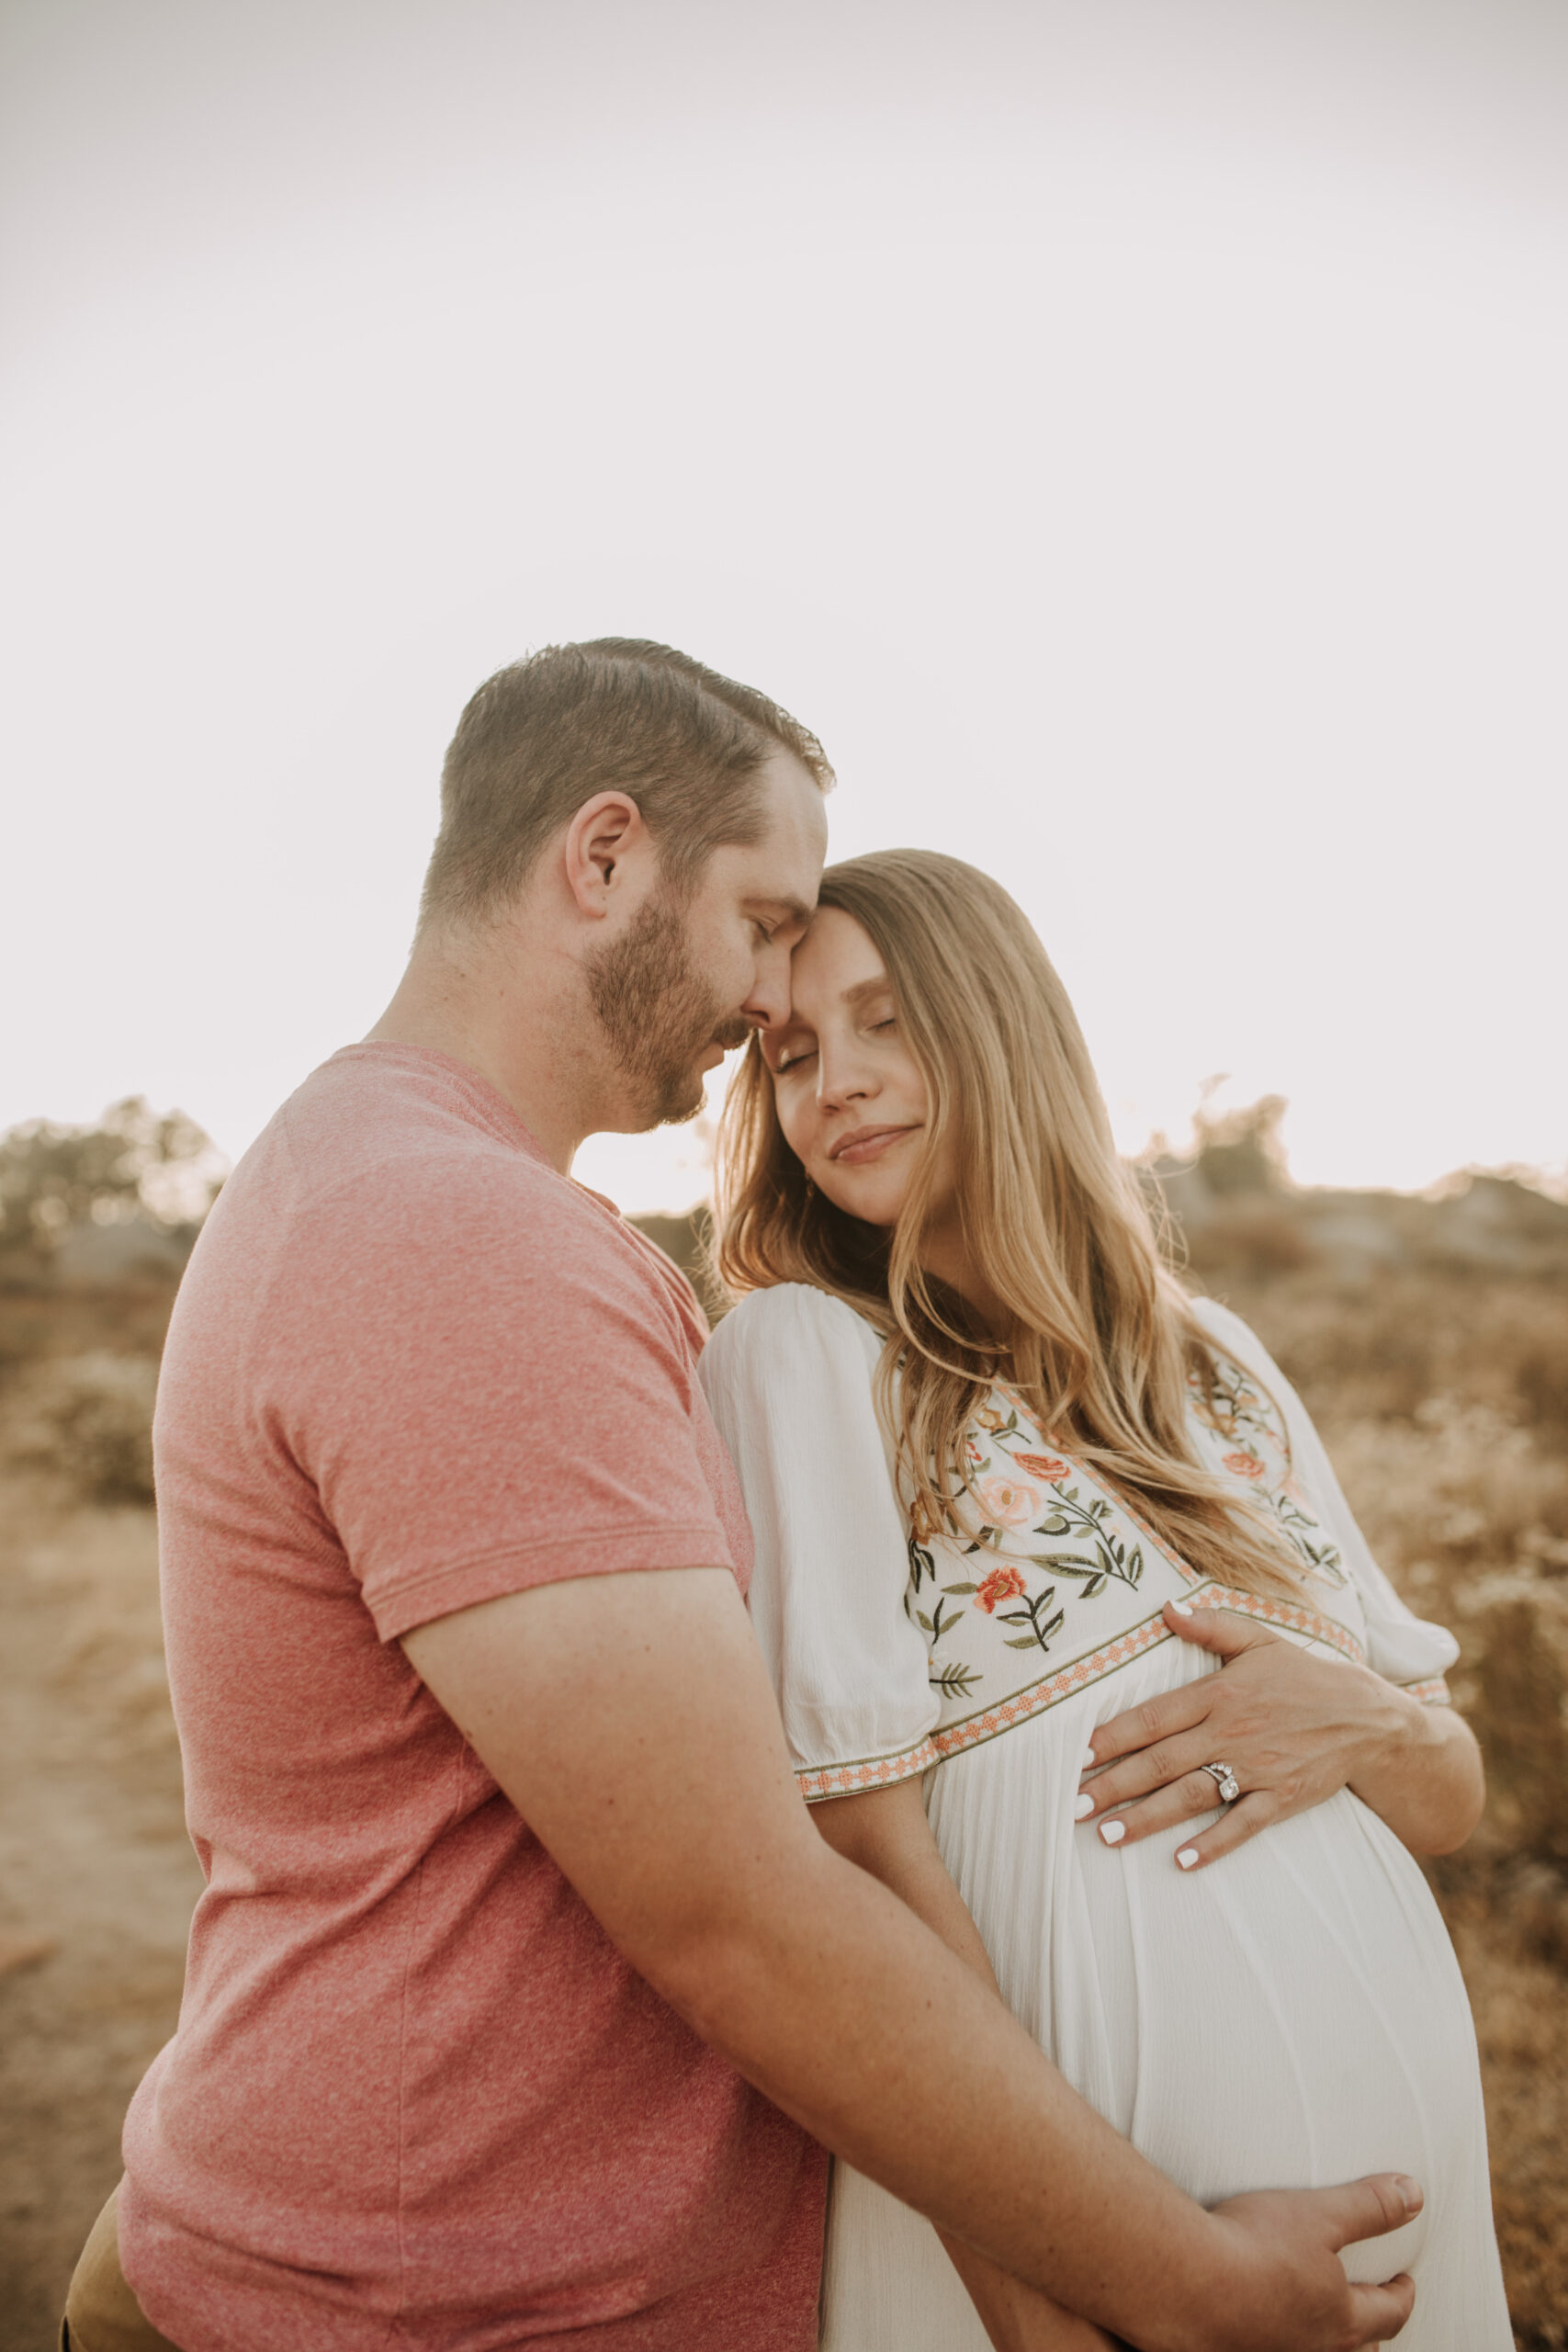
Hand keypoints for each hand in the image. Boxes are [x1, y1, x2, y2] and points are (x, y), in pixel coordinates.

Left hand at [1077, 1601, 1411, 1871]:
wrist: (1368, 1718)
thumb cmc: (1305, 1676)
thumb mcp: (1260, 1639)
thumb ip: (1211, 1626)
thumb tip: (1165, 1608)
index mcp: (1220, 1694)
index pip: (1154, 1717)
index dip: (1113, 1736)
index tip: (1077, 1753)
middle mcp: (1232, 1733)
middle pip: (1162, 1762)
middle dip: (1114, 1785)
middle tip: (1073, 1805)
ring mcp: (1257, 1769)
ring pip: (1192, 1797)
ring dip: (1148, 1818)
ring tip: (1107, 1836)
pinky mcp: (1281, 1799)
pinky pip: (1242, 1826)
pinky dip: (1213, 1845)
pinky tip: (1181, 1861)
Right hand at [1196, 2174, 1419, 2351]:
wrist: (1183, 2281)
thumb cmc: (1252, 2247)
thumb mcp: (1318, 2215)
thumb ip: (1369, 2207)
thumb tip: (1414, 2195)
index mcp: (1341, 2319)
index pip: (1389, 2313)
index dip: (1400, 2296)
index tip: (1403, 2282)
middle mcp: (1312, 2351)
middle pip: (1357, 2350)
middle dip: (1368, 2332)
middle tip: (1369, 2314)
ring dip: (1324, 2342)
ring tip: (1316, 2324)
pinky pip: (1266, 2349)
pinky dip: (1275, 2340)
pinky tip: (1259, 2326)